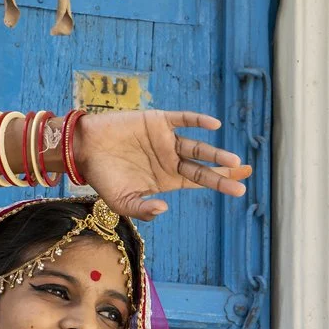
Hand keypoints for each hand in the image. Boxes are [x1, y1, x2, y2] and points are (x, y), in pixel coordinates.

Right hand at [75, 109, 251, 220]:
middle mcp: (171, 159)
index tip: (241, 189)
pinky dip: (197, 121)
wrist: (84, 149)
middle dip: (224, 172)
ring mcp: (166, 140)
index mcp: (168, 179)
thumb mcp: (122, 202)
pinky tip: (214, 126)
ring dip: (214, 152)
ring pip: (196, 146)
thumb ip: (143, 209)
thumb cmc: (103, 177)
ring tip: (233, 162)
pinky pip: (182, 119)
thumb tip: (165, 208)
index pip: (200, 181)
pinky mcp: (158, 121)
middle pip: (203, 165)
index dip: (221, 183)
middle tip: (244, 176)